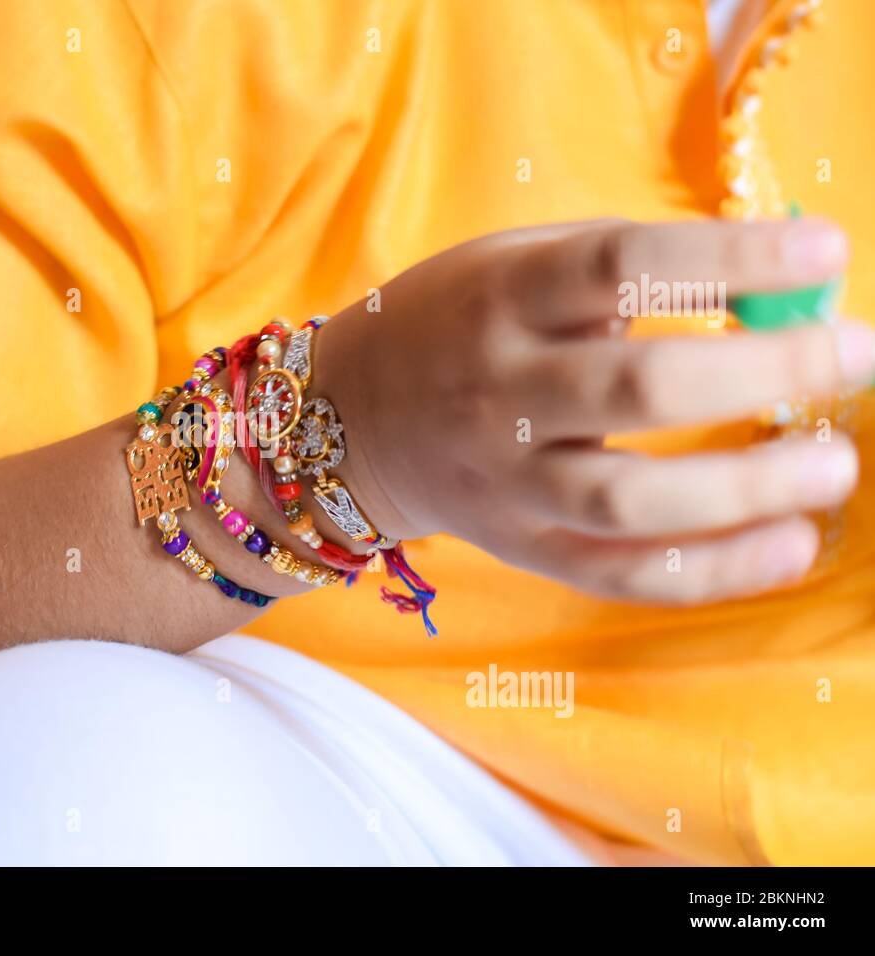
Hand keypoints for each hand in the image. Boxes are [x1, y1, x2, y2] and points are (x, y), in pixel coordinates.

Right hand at [316, 218, 872, 603]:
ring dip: (744, 488)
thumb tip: (774, 287)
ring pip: (628, 500)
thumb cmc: (455, 322)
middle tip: (856, 356)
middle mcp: (498, 389)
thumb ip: (621, 267)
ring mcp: (504, 480)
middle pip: (638, 388)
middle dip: (765, 371)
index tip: (826, 252)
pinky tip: (787, 546)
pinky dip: (709, 571)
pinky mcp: (517, 547)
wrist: (349, 419)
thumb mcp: (513, 260)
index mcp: (502, 297)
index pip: (620, 269)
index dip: (728, 259)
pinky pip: (616, 574)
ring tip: (831, 468)